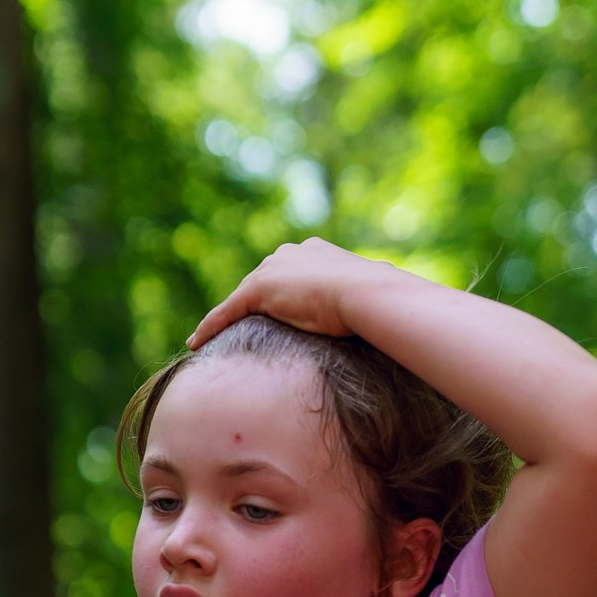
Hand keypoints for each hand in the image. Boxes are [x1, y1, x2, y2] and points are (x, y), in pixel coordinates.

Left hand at [189, 238, 394, 348]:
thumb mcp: (376, 298)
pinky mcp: (259, 290)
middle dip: (251, 303)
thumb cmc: (380, 300)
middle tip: (241, 329)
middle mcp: (290, 254)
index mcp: (316, 252)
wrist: (369, 295)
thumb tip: (401, 309)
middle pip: (262, 281)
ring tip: (214, 339)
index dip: (281, 294)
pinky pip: (226, 311)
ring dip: (228, 317)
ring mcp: (273, 269)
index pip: (288, 273)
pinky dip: (210, 326)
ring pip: (241, 297)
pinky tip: (195, 344)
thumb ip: (374, 303)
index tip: (276, 313)